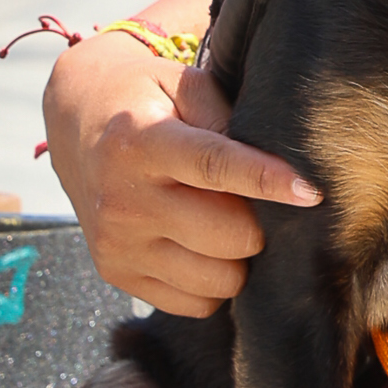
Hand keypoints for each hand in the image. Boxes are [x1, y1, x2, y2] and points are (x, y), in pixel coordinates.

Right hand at [43, 29, 317, 314]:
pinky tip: (200, 244)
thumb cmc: (145, 99)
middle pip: (229, 236)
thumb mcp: (183, 84)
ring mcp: (117, 244)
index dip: (268, 181)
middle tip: (249, 199)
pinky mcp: (116, 274)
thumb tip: (278, 169)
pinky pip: (196, 303)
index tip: (311, 192)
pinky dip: (212, 280)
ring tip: (223, 220)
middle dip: (257, 219)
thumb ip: (228, 118)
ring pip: (220, 279)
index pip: (215, 167)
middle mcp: (123, 200)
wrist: (76, 121)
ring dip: (238, 255)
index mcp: (140, 142)